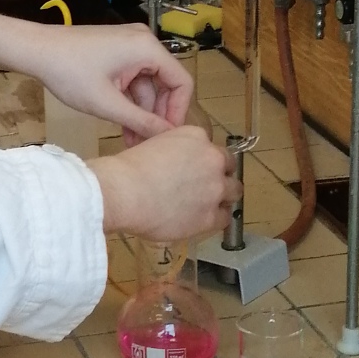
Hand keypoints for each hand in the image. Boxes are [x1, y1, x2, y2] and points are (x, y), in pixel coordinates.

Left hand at [0, 12, 191, 140]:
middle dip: (157, 115)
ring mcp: (130, 46)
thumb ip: (141, 121)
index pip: (182, 82)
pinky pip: (133, 80)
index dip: (178, 112)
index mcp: (148, 48)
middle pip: (166, 84)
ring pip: (147, 86)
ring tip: (131, 142)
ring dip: (141, 113)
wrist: (35, 51)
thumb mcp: (107, 104)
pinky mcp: (117, 53)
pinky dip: (129, 102)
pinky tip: (122, 126)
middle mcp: (144, 42)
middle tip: (149, 144)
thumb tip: (168, 137)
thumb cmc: (69, 72)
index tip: (169, 137)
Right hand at [89, 126, 236, 242]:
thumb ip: (173, 151)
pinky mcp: (212, 215)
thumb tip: (174, 165)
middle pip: (229, 167)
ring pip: (234, 192)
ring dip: (223, 197)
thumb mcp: (153, 145)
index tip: (194, 170)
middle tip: (203, 187)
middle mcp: (212, 159)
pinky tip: (200, 221)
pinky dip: (215, 219)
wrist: (124, 192)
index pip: (211, 148)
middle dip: (219, 176)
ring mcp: (215, 188)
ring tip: (206, 205)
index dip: (204, 161)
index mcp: (196, 137)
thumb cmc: (128, 168)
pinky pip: (224, 218)